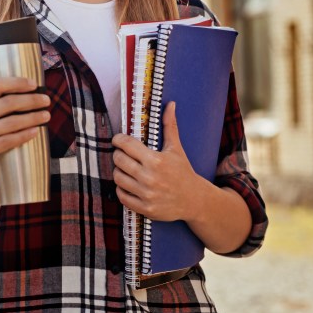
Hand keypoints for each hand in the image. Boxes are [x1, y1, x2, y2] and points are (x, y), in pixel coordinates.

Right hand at [0, 77, 49, 178]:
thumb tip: (15, 88)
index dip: (17, 82)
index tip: (33, 83)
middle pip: (9, 103)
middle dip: (31, 100)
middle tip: (46, 100)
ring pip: (11, 123)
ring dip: (32, 118)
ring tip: (46, 115)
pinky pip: (7, 141)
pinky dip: (23, 135)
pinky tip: (35, 132)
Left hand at [111, 102, 203, 221]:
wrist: (195, 200)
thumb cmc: (183, 171)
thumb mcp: (176, 148)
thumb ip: (170, 126)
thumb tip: (170, 104)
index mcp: (156, 160)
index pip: (126, 145)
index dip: (118, 140)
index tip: (118, 140)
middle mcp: (150, 178)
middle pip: (118, 160)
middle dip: (118, 155)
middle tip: (123, 154)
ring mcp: (146, 194)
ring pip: (117, 177)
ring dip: (118, 171)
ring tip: (125, 168)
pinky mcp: (144, 208)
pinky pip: (121, 195)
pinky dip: (121, 188)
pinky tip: (128, 183)